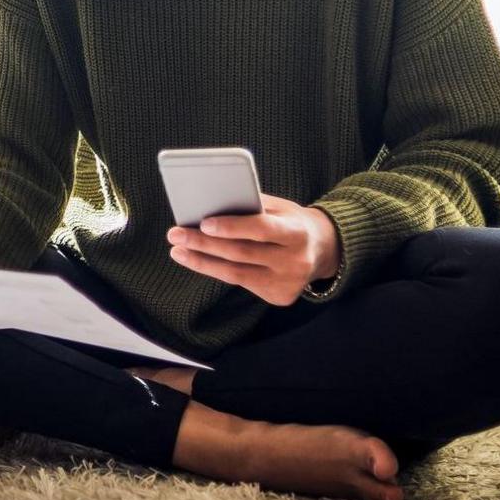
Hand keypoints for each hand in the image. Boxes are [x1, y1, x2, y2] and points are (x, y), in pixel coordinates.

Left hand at [166, 194, 339, 305]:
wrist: (324, 249)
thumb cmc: (291, 222)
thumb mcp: (280, 207)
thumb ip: (252, 206)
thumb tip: (210, 203)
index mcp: (297, 232)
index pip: (261, 229)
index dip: (232, 227)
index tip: (203, 222)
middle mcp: (295, 260)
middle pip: (241, 253)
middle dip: (204, 243)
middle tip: (175, 234)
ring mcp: (288, 282)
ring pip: (236, 273)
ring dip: (202, 261)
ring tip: (178, 250)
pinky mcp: (280, 297)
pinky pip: (241, 283)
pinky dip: (217, 271)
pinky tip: (198, 261)